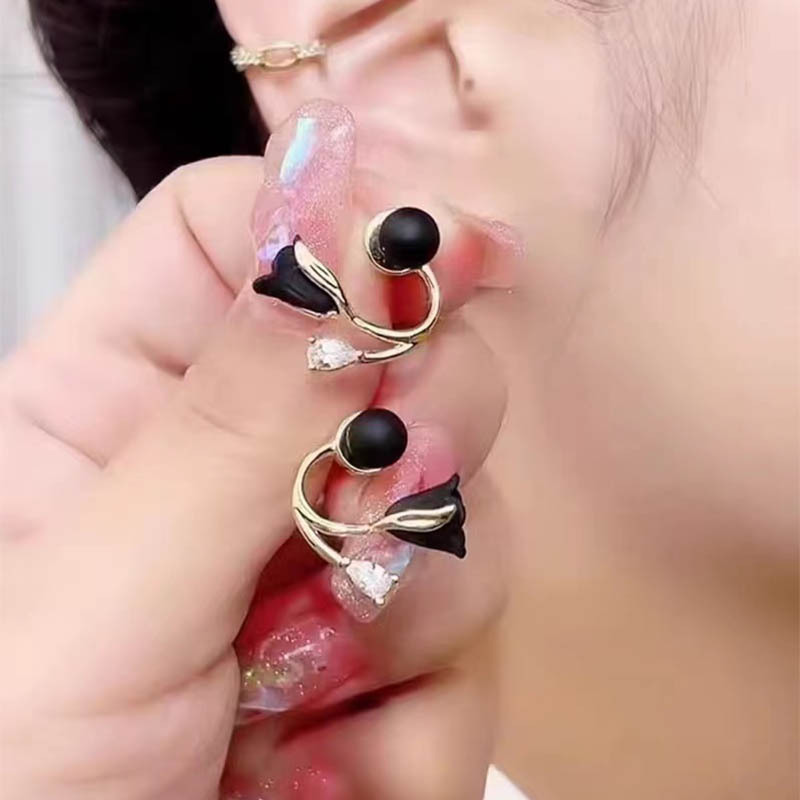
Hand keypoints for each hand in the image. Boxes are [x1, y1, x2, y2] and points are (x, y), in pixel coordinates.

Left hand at [1, 102, 511, 798]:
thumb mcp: (95, 598)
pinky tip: (327, 771)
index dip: (336, 223)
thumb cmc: (8, 788)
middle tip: (386, 488)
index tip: (438, 249)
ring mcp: (322, 564)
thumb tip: (360, 242)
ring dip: (410, 602)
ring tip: (308, 695)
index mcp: (116, 408)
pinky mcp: (385, 663)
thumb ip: (233, 419)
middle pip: (390, 357)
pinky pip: (473, 646)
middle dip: (420, 425)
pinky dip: (415, 722)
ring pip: (457, 506)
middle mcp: (233, 470)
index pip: (240, 238)